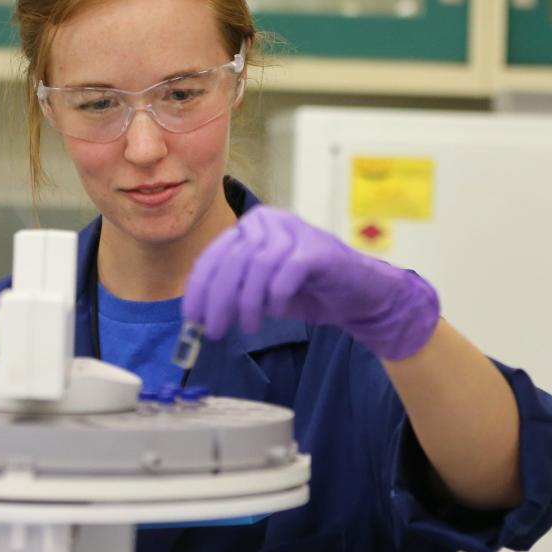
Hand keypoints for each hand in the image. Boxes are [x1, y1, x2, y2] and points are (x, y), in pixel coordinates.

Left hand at [183, 205, 439, 359]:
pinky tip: (275, 311)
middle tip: (213, 330)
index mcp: (250, 227)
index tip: (192, 318)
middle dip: (218, 300)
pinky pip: (286, 272)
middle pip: (232, 260)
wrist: (359, 295)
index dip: (199, 288)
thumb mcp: (259, 291)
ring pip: (256, 265)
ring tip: (249, 326)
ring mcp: (295, 231)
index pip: (214, 255)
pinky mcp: (317, 249)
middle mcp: (269, 221)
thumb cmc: (306, 291)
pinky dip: (276, 296)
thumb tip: (199, 313)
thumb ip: (233, 292)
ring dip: (247, 302)